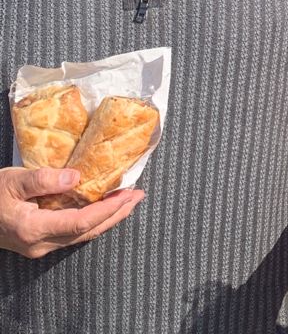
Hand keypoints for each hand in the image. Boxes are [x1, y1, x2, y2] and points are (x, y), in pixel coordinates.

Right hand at [0, 166, 144, 258]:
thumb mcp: (13, 180)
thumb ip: (44, 179)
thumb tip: (76, 177)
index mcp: (33, 228)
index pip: (81, 223)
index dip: (107, 210)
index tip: (129, 195)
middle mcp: (40, 243)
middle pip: (87, 233)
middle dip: (116, 215)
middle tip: (139, 196)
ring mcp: (39, 246)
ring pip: (82, 235)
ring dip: (107, 218)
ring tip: (128, 200)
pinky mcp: (39, 242)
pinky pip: (72, 233)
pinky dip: (92, 220)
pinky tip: (102, 207)